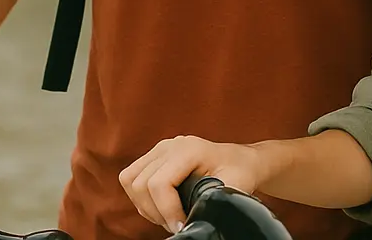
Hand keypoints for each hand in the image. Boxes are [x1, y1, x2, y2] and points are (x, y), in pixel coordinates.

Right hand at [119, 136, 267, 233]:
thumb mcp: (234, 187)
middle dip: (156, 212)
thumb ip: (216, 201)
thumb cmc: (240, 173)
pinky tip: (162, 207)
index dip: (166, 211)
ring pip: (131, 181)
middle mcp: (170, 145)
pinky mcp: (153, 157)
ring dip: (145, 206)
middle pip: (141, 184)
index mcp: (189, 149)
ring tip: (169, 216)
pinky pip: (131, 179)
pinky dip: (141, 199)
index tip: (182, 226)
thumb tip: (202, 218)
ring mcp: (159, 149)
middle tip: (178, 224)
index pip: (159, 183)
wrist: (241, 161)